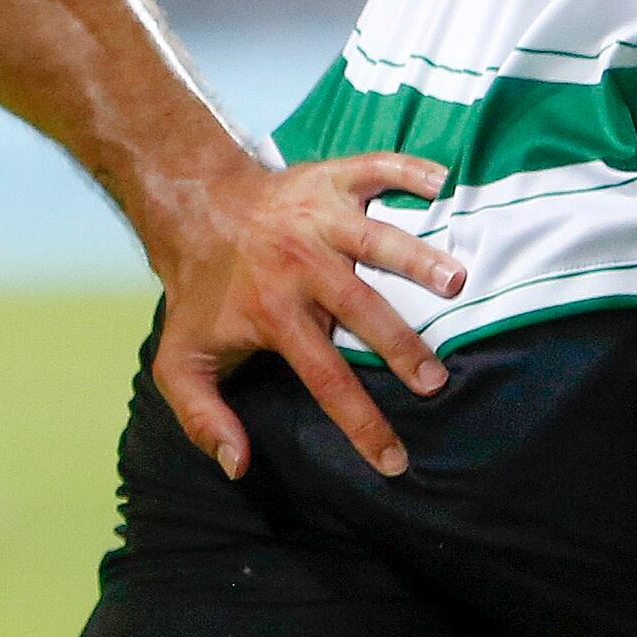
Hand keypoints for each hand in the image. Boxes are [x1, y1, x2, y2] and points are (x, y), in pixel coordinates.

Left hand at [145, 151, 466, 479]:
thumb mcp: (180, 362)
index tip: (394, 461)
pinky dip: (410, 170)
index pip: (325, 378)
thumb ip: (202, 417)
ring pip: (376, 238)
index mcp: (271, 311)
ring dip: (416, 257)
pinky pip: (376, 169)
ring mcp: (318, 217)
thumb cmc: (199, 293)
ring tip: (456, 281)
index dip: (361, 423)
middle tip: (436, 379)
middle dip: (401, 344)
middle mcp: (299, 263)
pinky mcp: (330, 178)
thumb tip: (238, 466)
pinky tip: (444, 182)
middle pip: (360, 308)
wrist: (193, 209)